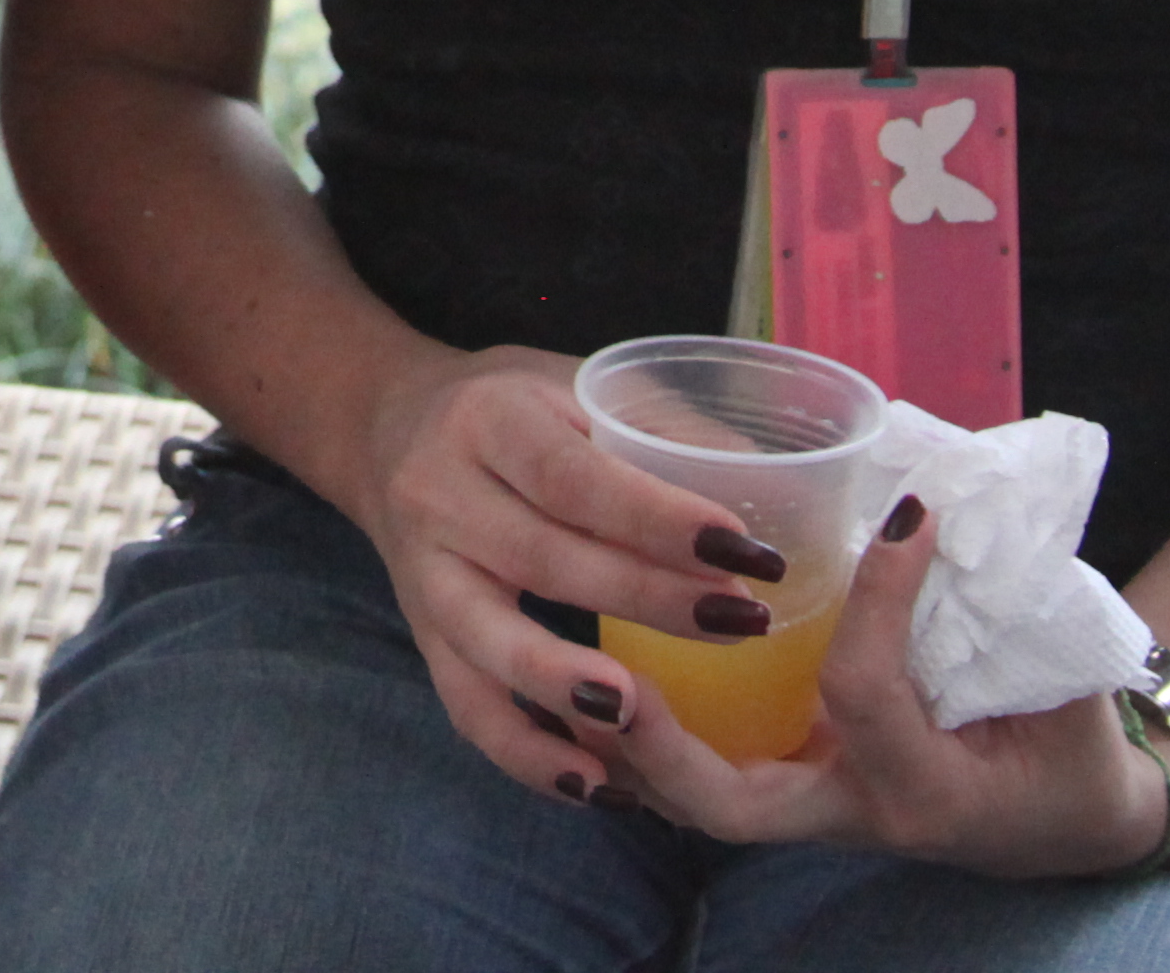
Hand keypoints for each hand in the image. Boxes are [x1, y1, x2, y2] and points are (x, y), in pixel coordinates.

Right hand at [336, 348, 798, 807]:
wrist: (388, 428)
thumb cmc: (517, 409)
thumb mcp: (576, 387)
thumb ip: (663, 431)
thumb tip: (780, 484)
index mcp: (489, 419)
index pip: (572, 475)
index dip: (656, 518)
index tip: (743, 551)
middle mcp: (440, 494)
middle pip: (543, 558)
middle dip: (648, 599)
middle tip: (744, 624)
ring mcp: (424, 573)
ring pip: (490, 640)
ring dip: (569, 685)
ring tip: (642, 717)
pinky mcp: (422, 636)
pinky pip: (467, 707)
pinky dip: (527, 754)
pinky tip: (594, 782)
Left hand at [564, 500, 1169, 878]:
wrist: (1079, 822)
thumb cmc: (1072, 744)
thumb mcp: (1064, 681)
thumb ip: (1007, 600)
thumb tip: (937, 493)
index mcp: (930, 790)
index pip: (865, 693)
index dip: (877, 598)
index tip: (902, 515)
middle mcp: (859, 817)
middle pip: (732, 806)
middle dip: (663, 748)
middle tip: (612, 678)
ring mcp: (822, 816)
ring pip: (702, 803)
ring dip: (636, 749)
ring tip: (576, 672)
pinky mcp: (803, 795)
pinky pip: (713, 780)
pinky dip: (658, 742)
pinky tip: (613, 675)